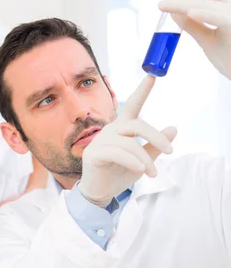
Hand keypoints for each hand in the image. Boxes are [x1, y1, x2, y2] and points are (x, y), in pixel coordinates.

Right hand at [78, 75, 176, 206]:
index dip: (142, 90)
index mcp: (122, 128)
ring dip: (145, 159)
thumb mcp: (143, 160)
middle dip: (156, 137)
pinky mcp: (94, 154)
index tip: (152, 76)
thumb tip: (173, 128)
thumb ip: (155, 146)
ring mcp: (100, 141)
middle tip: (170, 152)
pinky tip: (140, 170)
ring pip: (129, 143)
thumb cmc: (119, 173)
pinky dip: (132, 161)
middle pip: (137, 125)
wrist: (100, 192)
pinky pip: (118, 154)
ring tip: (153, 173)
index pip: (133, 105)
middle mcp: (111, 130)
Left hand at [158, 0, 230, 79]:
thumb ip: (193, 26)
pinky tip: (190, 14)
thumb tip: (174, 13)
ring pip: (210, 5)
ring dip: (186, 5)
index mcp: (226, 11)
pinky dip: (205, 15)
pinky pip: (222, 19)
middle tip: (162, 3)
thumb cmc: (230, 59)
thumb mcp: (207, 40)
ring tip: (168, 6)